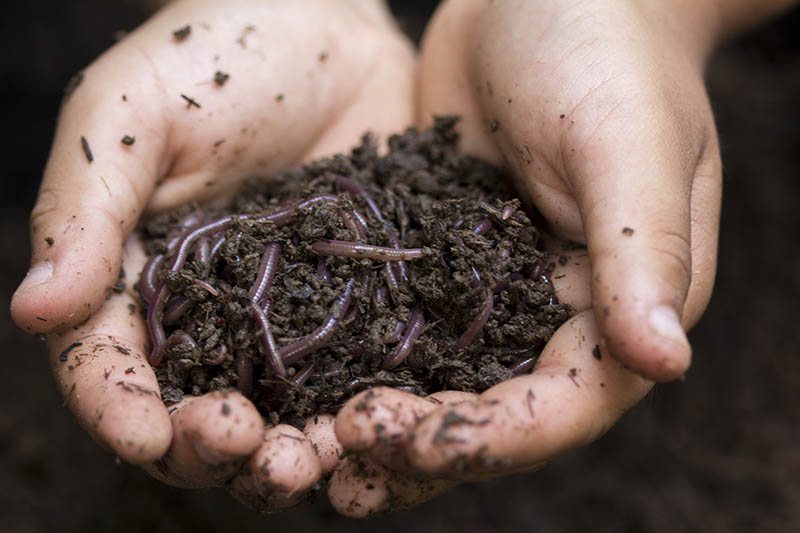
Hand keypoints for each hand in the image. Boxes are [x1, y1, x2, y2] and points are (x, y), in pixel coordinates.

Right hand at [16, 0, 414, 510]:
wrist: (328, 30)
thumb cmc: (213, 55)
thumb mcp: (129, 117)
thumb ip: (82, 210)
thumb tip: (36, 310)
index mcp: (137, 276)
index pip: (110, 362)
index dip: (119, 407)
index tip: (145, 434)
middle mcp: (209, 314)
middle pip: (194, 409)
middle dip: (208, 446)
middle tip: (239, 447)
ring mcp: (287, 317)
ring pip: (276, 412)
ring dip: (283, 452)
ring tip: (305, 460)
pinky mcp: (356, 305)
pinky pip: (351, 375)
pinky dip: (353, 412)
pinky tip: (370, 425)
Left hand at [329, 0, 723, 514]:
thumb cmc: (605, 47)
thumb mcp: (627, 141)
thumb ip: (645, 249)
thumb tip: (663, 361)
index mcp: (626, 299)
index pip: (566, 402)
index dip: (492, 436)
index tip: (408, 440)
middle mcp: (565, 310)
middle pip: (497, 410)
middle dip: (425, 444)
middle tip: (341, 454)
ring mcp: (499, 289)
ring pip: (446, 382)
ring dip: (387, 422)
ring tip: (315, 450)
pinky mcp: (445, 261)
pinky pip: (405, 327)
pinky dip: (363, 360)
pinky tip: (309, 383)